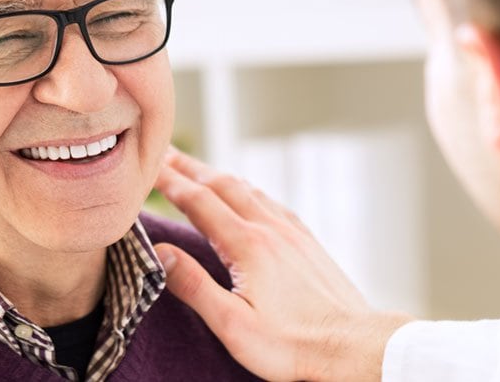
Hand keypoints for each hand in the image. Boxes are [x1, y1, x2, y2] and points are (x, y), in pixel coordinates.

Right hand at [153, 148, 413, 381]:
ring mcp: (293, 233)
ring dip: (219, 176)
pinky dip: (249, 191)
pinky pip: (272, 204)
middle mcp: (271, 229)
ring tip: (198, 170)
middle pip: (223, 185)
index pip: (198, 201)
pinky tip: (249, 197)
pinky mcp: (308, 242)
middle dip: (190, 168)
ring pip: (249, 190)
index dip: (170, 182)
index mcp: (248, 245)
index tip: (147, 167)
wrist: (352, 345)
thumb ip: (194, 285)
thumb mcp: (233, 324)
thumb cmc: (292, 344)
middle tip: (164, 155)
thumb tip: (159, 252)